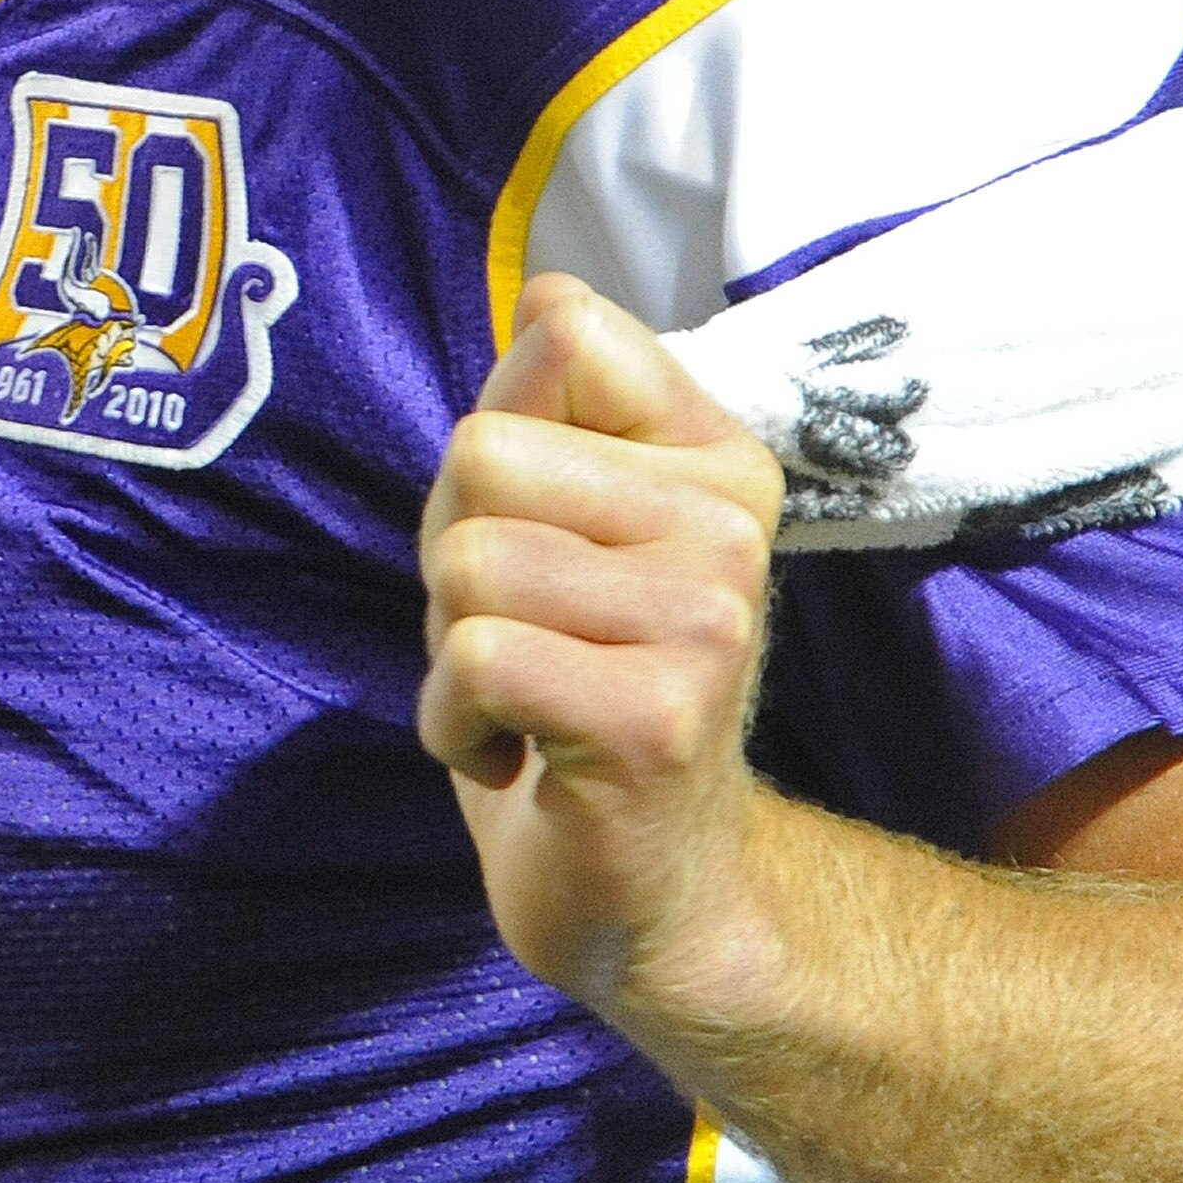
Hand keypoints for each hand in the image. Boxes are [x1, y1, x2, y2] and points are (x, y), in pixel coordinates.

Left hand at [416, 273, 786, 1020]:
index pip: (561, 340)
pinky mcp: (656, 717)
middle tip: (521, 637)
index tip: (538, 536)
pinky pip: (477, 660)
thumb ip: (545, 408)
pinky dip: (453, 722)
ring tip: (520, 698)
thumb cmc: (574, 691)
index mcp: (716, 461)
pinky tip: (513, 755)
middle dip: (454, 555)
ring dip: (451, 647)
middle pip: (481, 454)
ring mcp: (706, 624)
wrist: (645, 890)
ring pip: (468, 559)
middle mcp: (731, 529)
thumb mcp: (549, 527)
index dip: (495, 445)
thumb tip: (548, 291)